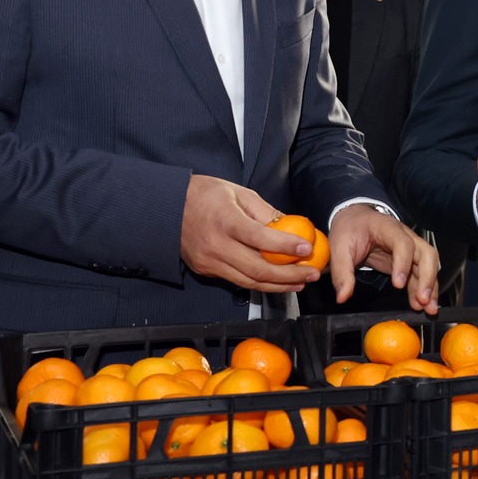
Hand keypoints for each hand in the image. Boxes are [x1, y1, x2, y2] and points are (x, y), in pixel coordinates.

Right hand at [181, 176, 321, 292]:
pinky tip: (277, 281)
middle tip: (311, 274)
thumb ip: (266, 212)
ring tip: (300, 282)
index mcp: (226, 221)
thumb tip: (293, 228)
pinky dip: (260, 283)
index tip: (307, 249)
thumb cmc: (205, 194)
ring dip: (278, 285)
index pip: (260, 238)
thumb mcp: (239, 193)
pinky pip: (236, 281)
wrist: (166, 207)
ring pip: (248, 282)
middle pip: (257, 269)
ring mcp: (208, 261)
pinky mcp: (204, 270)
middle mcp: (216, 245)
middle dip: (289, 275)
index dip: (286, 247)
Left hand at [328, 204, 440, 313]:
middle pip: (426, 253)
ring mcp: (410, 248)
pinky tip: (422, 305)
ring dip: (430, 286)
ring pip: (429, 264)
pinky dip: (424, 289)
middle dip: (427, 277)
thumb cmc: (349, 230)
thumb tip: (342, 297)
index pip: (403, 243)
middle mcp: (405, 236)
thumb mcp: (338, 248)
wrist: (354, 220)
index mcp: (387, 228)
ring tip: (429, 307)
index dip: (403, 263)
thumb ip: (341, 273)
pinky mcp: (409, 260)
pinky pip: (421, 274)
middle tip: (422, 299)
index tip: (398, 284)